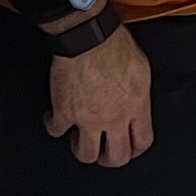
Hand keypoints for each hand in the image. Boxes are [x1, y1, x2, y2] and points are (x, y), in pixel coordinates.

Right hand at [46, 25, 153, 166]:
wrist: (88, 36)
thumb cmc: (113, 44)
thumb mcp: (141, 69)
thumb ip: (139, 93)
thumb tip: (136, 102)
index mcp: (136, 107)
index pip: (142, 142)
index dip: (136, 149)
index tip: (130, 148)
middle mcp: (114, 118)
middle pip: (116, 158)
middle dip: (109, 158)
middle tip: (104, 152)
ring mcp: (88, 119)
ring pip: (86, 154)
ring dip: (82, 150)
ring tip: (79, 140)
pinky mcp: (65, 112)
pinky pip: (56, 131)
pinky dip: (53, 126)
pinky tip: (54, 118)